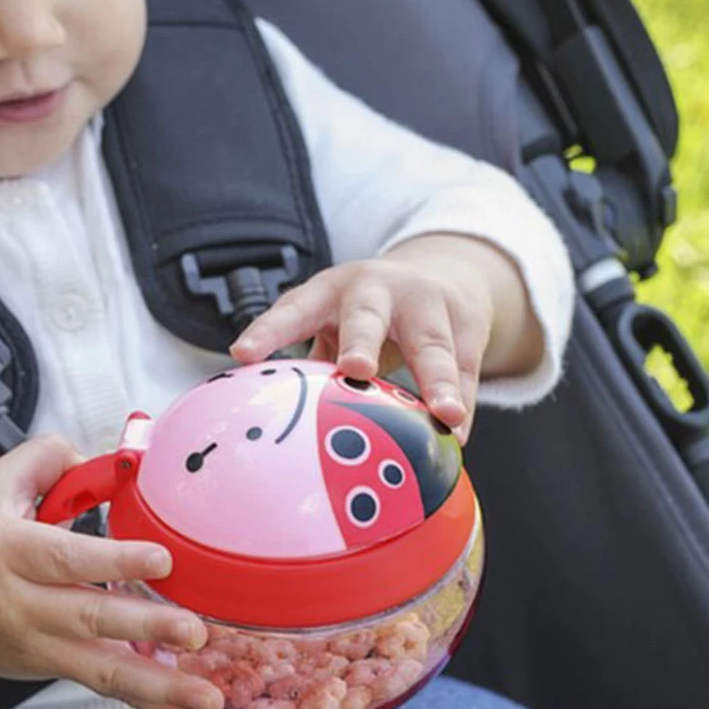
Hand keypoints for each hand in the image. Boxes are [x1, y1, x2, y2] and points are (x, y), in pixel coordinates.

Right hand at [0, 435, 223, 708]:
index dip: (114, 561)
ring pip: (101, 670)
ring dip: (159, 687)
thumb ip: (51, 458)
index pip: (65, 558)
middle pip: (88, 618)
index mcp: (8, 552)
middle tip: (194, 631)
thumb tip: (110, 463)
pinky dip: (150, 704)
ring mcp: (39, 646)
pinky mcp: (54, 669)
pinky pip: (106, 687)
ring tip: (207, 698)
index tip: (162, 560)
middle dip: (146, 628)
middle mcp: (22, 605)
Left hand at [230, 236, 521, 441]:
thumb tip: (280, 422)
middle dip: (360, 341)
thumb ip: (315, 360)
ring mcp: (424, 303)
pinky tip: (457, 434)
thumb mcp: (334, 320)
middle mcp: (375, 291)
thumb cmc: (367, 313)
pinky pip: (464, 367)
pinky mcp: (465, 324)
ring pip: (430, 342)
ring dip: (436, 379)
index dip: (268, 333)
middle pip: (365, 316)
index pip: (292, 310)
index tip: (243, 355)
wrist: (443, 274)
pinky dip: (460, 400)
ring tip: (443, 415)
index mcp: (328, 291)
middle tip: (355, 369)